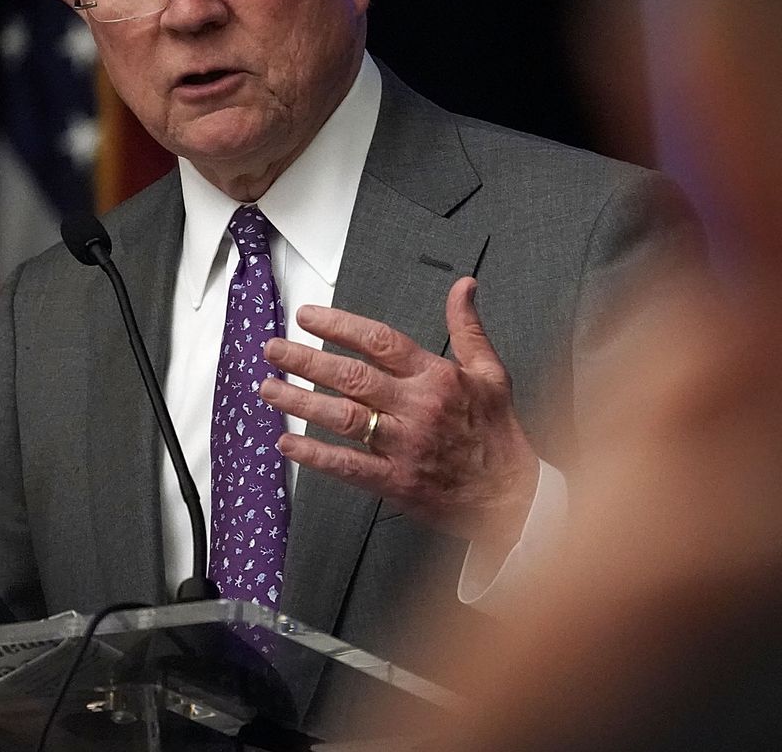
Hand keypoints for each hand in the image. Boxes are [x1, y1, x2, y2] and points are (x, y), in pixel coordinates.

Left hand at [261, 277, 538, 548]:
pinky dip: (315, 455)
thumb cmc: (498, 433)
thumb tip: (464, 287)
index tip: (309, 317)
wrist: (512, 494)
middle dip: (305, 359)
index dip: (340, 326)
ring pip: (343, 417)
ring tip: (269, 389)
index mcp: (437, 377)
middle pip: (352, 376)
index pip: (380, 341)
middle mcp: (417, 408)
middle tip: (273, 349)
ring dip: (300, 402)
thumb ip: (468, 327)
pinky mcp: (396, 481)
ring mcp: (405, 445)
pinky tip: (288, 444)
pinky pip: (347, 465)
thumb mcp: (491, 371)